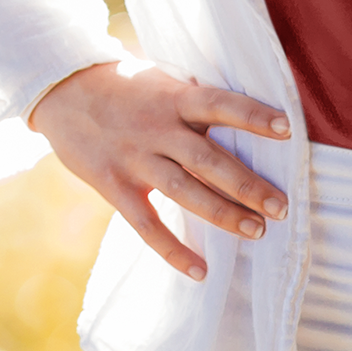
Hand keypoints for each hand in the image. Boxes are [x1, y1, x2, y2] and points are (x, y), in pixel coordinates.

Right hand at [28, 62, 290, 280]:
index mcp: (174, 97)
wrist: (64, 90)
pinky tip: (200, 271)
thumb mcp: (162, 79)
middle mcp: (158, 129)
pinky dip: (173, 251)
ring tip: (257, 232)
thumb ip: (194, 98)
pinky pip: (147, 225)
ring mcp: (136, 159)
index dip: (253, 115)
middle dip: (247, 184)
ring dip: (223, 215)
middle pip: (209, 159)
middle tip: (282, 206)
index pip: (220, 104)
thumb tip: (239, 111)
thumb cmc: (125, 84)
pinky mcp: (115, 186)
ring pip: (185, 192)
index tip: (287, 128)